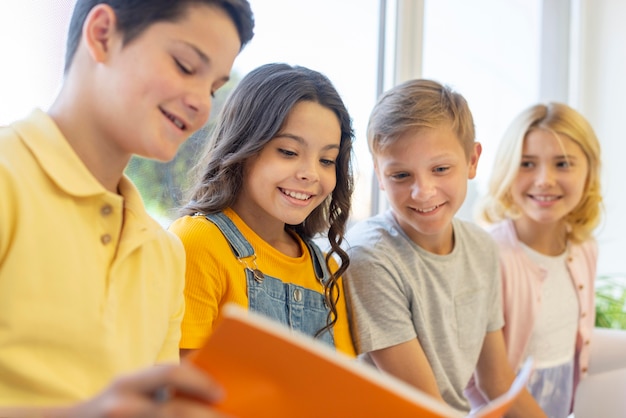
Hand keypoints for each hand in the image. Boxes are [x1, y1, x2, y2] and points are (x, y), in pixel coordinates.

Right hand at [64, 363, 227, 417]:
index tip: (220, 393)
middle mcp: (121, 407)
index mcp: (127, 384)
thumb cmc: (110, 409)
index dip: (199, 380)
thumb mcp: (128, 390)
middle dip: (206, 416)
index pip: (170, 373)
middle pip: (173, 410)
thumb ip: (159, 385)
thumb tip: (208, 382)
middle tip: (230, 417)